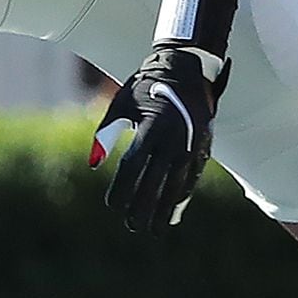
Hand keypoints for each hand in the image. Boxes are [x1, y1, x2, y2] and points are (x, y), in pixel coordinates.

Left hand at [91, 42, 224, 233]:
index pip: (133, 168)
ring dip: (164, 209)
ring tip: (154, 229)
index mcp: (150, 128)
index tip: (112, 207)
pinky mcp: (202, 147)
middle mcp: (172, 139)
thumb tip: (94, 165)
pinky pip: (191, 178)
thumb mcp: (121, 104)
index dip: (122, 190)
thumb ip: (106, 133)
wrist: (186, 68)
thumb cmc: (145, 86)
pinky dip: (182, 196)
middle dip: (142, 207)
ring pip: (176, 184)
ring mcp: (190, 145)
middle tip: (131, 227)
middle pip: (155, 182)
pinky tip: (173, 212)